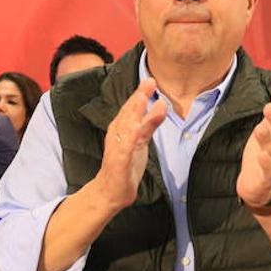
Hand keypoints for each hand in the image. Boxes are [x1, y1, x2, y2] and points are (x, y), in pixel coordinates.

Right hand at [93, 78, 167, 210]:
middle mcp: (118, 136)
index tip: (150, 79)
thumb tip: (161, 105)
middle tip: (149, 82)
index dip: (140, 93)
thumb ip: (149, 123)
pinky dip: (128, 141)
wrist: (109, 191)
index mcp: (121, 129)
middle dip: (137, 98)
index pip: (131, 108)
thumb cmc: (125, 165)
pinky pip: (123, 151)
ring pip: (125, 128)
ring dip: (132, 114)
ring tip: (142, 99)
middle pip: (127, 114)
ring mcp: (117, 149)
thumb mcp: (140, 140)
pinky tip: (135, 132)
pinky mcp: (118, 164)